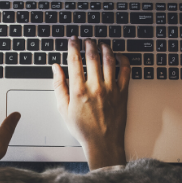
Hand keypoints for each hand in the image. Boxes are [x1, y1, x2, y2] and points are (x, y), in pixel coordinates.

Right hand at [52, 37, 130, 169]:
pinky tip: (119, 56)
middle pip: (92, 56)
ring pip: (109, 60)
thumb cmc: (83, 129)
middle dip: (89, 44)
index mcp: (78, 91)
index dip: (73, 46)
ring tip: (102, 44)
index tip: (73, 39)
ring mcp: (110, 89)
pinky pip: (126, 71)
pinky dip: (123, 60)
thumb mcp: (63, 109)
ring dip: (105, 48)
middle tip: (87, 39)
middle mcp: (95, 87)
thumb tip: (56, 68)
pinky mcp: (122, 93)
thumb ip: (59, 86)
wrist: (103, 143)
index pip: (75, 60)